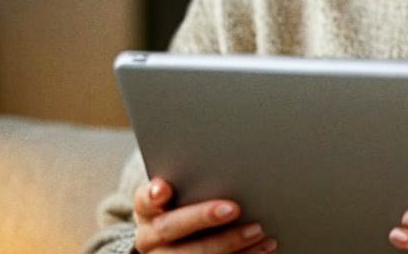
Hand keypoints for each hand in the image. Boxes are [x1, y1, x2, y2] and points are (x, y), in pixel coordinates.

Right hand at [132, 177, 276, 253]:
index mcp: (147, 210)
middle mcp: (149, 237)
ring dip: (230, 243)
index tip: (163, 189)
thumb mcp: (183, 191)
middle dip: (203, 217)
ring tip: (258, 231)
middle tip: (233, 208)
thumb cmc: (188, 204)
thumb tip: (226, 162)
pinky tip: (263, 248)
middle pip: (170, 228)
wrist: (180, 238)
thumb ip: (194, 179)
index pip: (145, 200)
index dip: (153, 195)